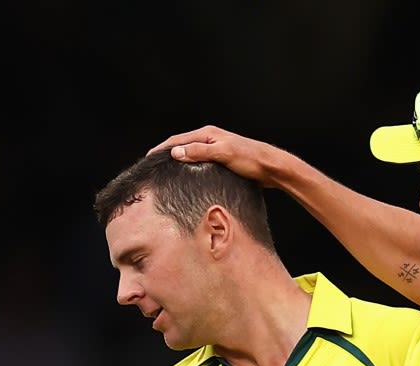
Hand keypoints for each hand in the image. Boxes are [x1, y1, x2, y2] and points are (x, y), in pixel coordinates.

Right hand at [149, 126, 281, 186]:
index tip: (148, 159)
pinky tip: (187, 178)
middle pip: (182, 146)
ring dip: (178, 161)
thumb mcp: (223, 154)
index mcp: (208, 134)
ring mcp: (216, 149)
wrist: (271, 168)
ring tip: (165, 173)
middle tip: (153, 168)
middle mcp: (210, 139)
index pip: (177, 140)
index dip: (161, 149)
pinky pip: (199, 162)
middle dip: (166, 154)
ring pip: (190, 154)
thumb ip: (199, 152)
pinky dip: (190, 167)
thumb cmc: (250, 160)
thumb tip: (175, 152)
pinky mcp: (221, 160)